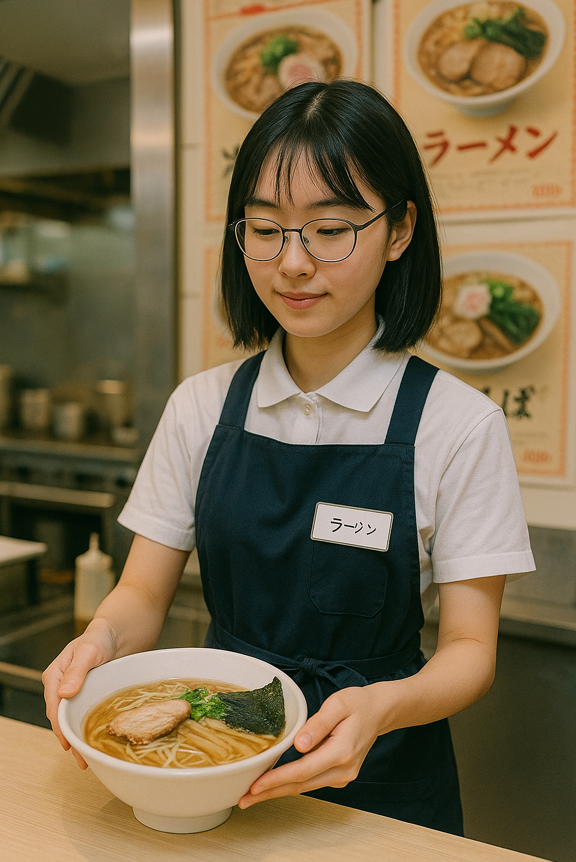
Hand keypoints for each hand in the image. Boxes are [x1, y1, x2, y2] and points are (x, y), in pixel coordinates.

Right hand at [42, 618, 116, 768]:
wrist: (116, 633)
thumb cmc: (100, 637)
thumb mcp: (89, 651)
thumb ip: (77, 671)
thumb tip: (64, 693)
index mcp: (55, 676)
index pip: (55, 707)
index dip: (61, 727)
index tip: (68, 744)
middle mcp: (61, 687)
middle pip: (62, 718)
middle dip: (70, 738)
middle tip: (82, 759)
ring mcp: (73, 693)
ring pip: (72, 719)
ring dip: (78, 737)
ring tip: (87, 758)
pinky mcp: (86, 696)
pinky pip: (84, 715)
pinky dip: (87, 728)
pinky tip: (94, 741)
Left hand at [238, 685, 383, 808]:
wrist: (378, 712)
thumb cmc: (357, 704)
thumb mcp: (338, 705)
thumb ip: (318, 725)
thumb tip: (298, 745)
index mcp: (341, 752)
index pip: (303, 771)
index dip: (277, 780)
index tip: (255, 786)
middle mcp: (343, 770)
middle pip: (300, 785)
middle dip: (270, 793)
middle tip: (244, 799)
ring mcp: (342, 775)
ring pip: (304, 787)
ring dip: (278, 791)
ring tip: (253, 794)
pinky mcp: (338, 775)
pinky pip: (310, 781)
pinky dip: (291, 783)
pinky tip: (274, 782)